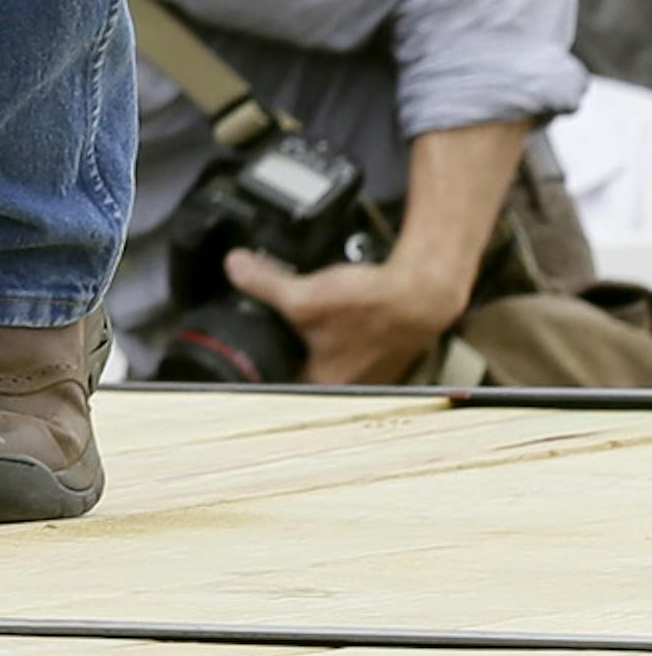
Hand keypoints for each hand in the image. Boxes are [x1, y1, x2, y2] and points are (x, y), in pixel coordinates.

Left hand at [221, 242, 460, 386]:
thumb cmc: (373, 308)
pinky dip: (332, 326)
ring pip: (321, 355)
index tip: (243, 350)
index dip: (257, 364)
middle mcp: (345, 388)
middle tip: (268, 324)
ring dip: (309, 336)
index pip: (277, 385)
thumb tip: (235, 267)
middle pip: (299, 369)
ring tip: (299, 315)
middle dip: (283, 345)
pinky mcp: (376, 352)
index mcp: (323, 388)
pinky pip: (342, 342)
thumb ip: (266, 284)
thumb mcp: (306, 296)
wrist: (421, 292)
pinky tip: (331, 307)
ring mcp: (364, 372)